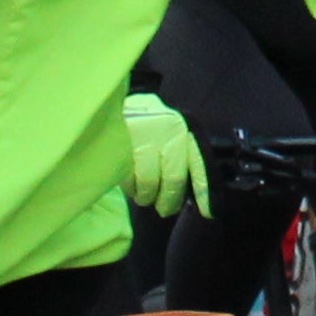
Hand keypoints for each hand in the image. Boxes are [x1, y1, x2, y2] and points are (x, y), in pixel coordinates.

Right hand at [121, 92, 208, 216]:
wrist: (106, 103)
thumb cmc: (141, 123)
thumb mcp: (164, 130)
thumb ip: (176, 154)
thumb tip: (185, 192)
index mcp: (181, 128)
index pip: (198, 162)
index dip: (204, 190)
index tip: (209, 212)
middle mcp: (167, 130)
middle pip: (174, 178)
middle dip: (169, 200)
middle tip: (164, 209)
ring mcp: (142, 135)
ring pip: (149, 182)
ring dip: (146, 196)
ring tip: (142, 196)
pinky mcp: (119, 145)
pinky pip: (128, 178)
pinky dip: (130, 188)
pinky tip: (129, 184)